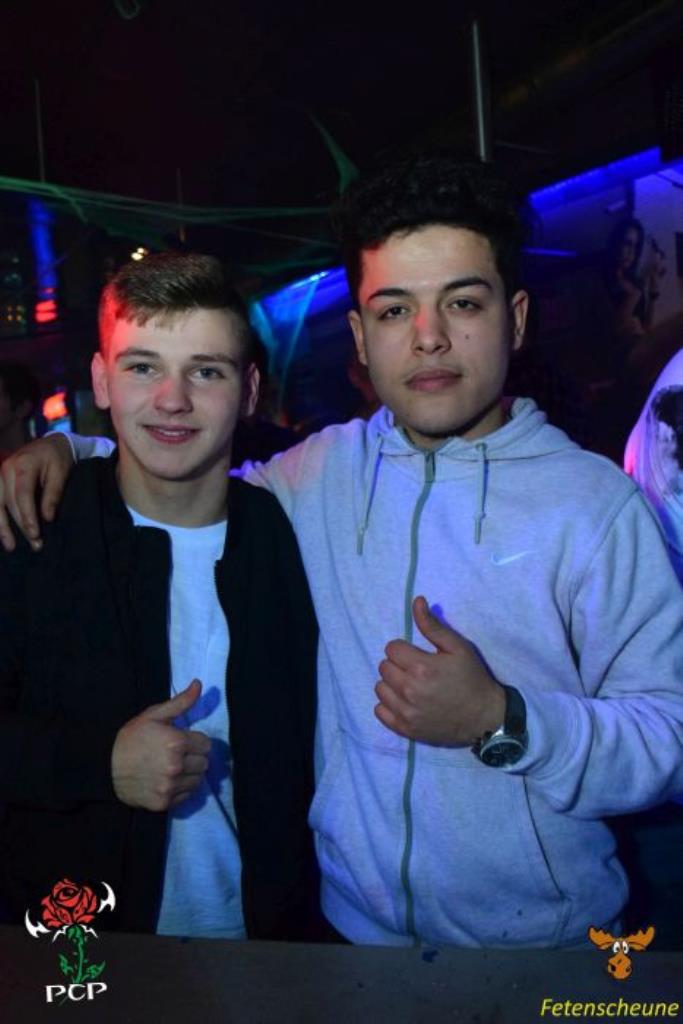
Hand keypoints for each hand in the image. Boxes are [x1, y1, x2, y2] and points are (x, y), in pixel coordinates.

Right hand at [0, 434, 73, 551]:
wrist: (51, 443)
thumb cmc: (58, 458)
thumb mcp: (61, 473)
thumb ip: (53, 494)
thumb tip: (47, 518)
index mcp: (23, 465)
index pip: (23, 495)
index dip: (27, 516)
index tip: (35, 534)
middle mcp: (6, 468)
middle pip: (10, 502)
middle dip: (20, 526)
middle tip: (35, 544)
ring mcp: (0, 474)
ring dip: (3, 527)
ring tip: (11, 546)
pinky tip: (2, 533)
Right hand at [111, 679, 210, 810]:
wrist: (105, 767)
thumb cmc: (131, 738)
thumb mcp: (153, 715)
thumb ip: (180, 702)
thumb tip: (199, 684)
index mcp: (176, 742)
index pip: (206, 744)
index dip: (195, 741)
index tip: (183, 741)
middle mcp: (176, 766)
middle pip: (204, 763)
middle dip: (195, 757)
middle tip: (178, 754)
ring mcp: (170, 786)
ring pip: (198, 780)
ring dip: (190, 774)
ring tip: (173, 767)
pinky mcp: (164, 803)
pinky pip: (187, 796)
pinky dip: (181, 789)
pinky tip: (167, 780)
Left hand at [375, 596, 505, 745]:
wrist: (484, 717)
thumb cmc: (472, 679)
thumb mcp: (458, 647)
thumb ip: (433, 625)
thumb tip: (416, 601)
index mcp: (421, 667)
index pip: (391, 648)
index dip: (404, 649)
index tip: (418, 655)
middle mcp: (409, 690)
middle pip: (384, 666)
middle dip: (398, 664)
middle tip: (417, 669)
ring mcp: (406, 712)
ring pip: (380, 688)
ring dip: (391, 684)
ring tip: (410, 685)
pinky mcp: (405, 729)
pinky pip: (380, 711)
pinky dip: (388, 705)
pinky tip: (404, 701)